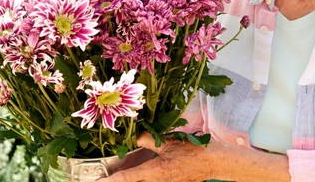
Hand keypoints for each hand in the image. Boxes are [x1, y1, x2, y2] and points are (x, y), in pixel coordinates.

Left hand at [100, 131, 214, 181]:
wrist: (213, 163)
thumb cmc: (194, 151)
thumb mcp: (169, 141)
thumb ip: (149, 140)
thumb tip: (134, 137)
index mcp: (156, 171)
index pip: (127, 178)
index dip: (110, 181)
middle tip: (101, 180)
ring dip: (130, 181)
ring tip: (115, 178)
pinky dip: (140, 180)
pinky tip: (135, 178)